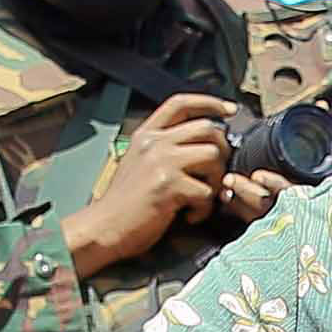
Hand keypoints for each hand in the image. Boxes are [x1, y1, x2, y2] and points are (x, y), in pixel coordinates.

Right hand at [63, 95, 235, 276]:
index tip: (229, 110)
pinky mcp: (169, 185)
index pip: (181, 103)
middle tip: (217, 173)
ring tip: (201, 197)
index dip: (209, 102)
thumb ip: (164, 148)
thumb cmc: (124, 203)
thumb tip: (201, 144)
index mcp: (146, 135)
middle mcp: (154, 143)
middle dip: (222, 150)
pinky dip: (204, 208)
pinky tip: (190, 215)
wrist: (103, 228)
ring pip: (213, 155)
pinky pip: (207, 191)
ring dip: (216, 180)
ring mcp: (162, 162)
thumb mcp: (138, 162)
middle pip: (207, 128)